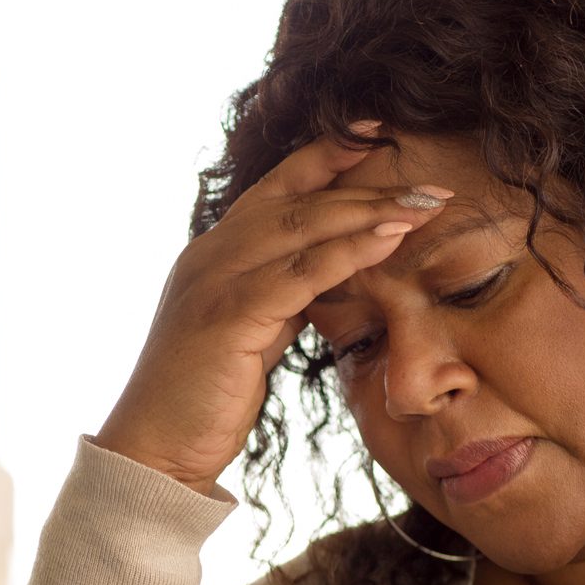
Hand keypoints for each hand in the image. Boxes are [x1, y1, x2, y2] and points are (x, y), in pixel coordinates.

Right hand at [92, 122, 454, 496]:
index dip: (327, 156)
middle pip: (298, 201)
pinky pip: (300, 274)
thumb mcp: (249, 334)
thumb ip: (279, 298)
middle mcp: (210, 255)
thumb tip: (326, 278)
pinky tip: (391, 238)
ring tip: (425, 203)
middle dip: (367, 185)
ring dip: (370, 211)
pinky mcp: (229, 316)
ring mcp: (215, 281)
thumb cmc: (202, 399)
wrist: (154, 451)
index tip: (378, 133)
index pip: (277, 188)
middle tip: (430, 184)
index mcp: (213, 254)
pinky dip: (349, 252)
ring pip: (302, 227)